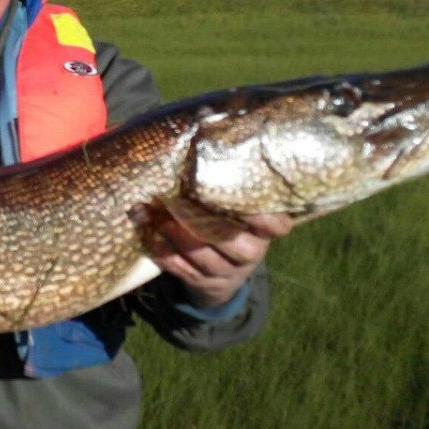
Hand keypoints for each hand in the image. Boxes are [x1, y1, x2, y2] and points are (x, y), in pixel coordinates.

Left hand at [147, 206, 292, 309]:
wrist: (221, 273)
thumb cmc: (228, 226)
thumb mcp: (238, 212)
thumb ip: (229, 192)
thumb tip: (200, 145)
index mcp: (263, 232)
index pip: (276, 226)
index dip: (262, 216)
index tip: (238, 196)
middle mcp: (251, 254)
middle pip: (234, 243)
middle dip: (203, 223)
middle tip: (177, 203)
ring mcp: (227, 272)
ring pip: (204, 258)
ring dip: (179, 238)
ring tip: (160, 219)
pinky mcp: (203, 283)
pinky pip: (183, 270)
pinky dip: (165, 253)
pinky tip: (151, 237)